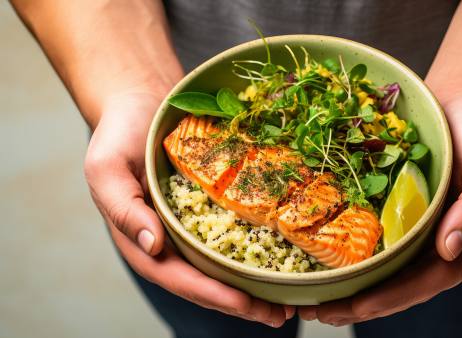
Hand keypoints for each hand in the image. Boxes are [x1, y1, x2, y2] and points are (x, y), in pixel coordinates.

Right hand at [84, 91, 294, 326]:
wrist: (143, 101)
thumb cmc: (120, 133)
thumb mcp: (108, 168)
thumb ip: (124, 209)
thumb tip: (153, 247)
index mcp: (143, 239)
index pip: (177, 277)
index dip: (211, 293)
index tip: (244, 303)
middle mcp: (169, 241)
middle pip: (206, 282)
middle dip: (241, 304)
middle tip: (279, 316)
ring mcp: (191, 228)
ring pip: (224, 267)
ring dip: (254, 288)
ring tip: (288, 303)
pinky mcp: (210, 211)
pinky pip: (234, 237)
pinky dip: (256, 254)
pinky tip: (284, 261)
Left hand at [298, 88, 461, 324]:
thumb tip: (450, 249)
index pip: (429, 280)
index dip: (393, 297)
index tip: (356, 306)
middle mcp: (439, 240)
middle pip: (401, 283)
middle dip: (362, 303)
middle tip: (321, 313)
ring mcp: (417, 227)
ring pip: (385, 267)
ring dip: (352, 287)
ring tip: (315, 300)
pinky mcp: (398, 209)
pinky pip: (374, 238)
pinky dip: (350, 254)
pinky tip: (324, 260)